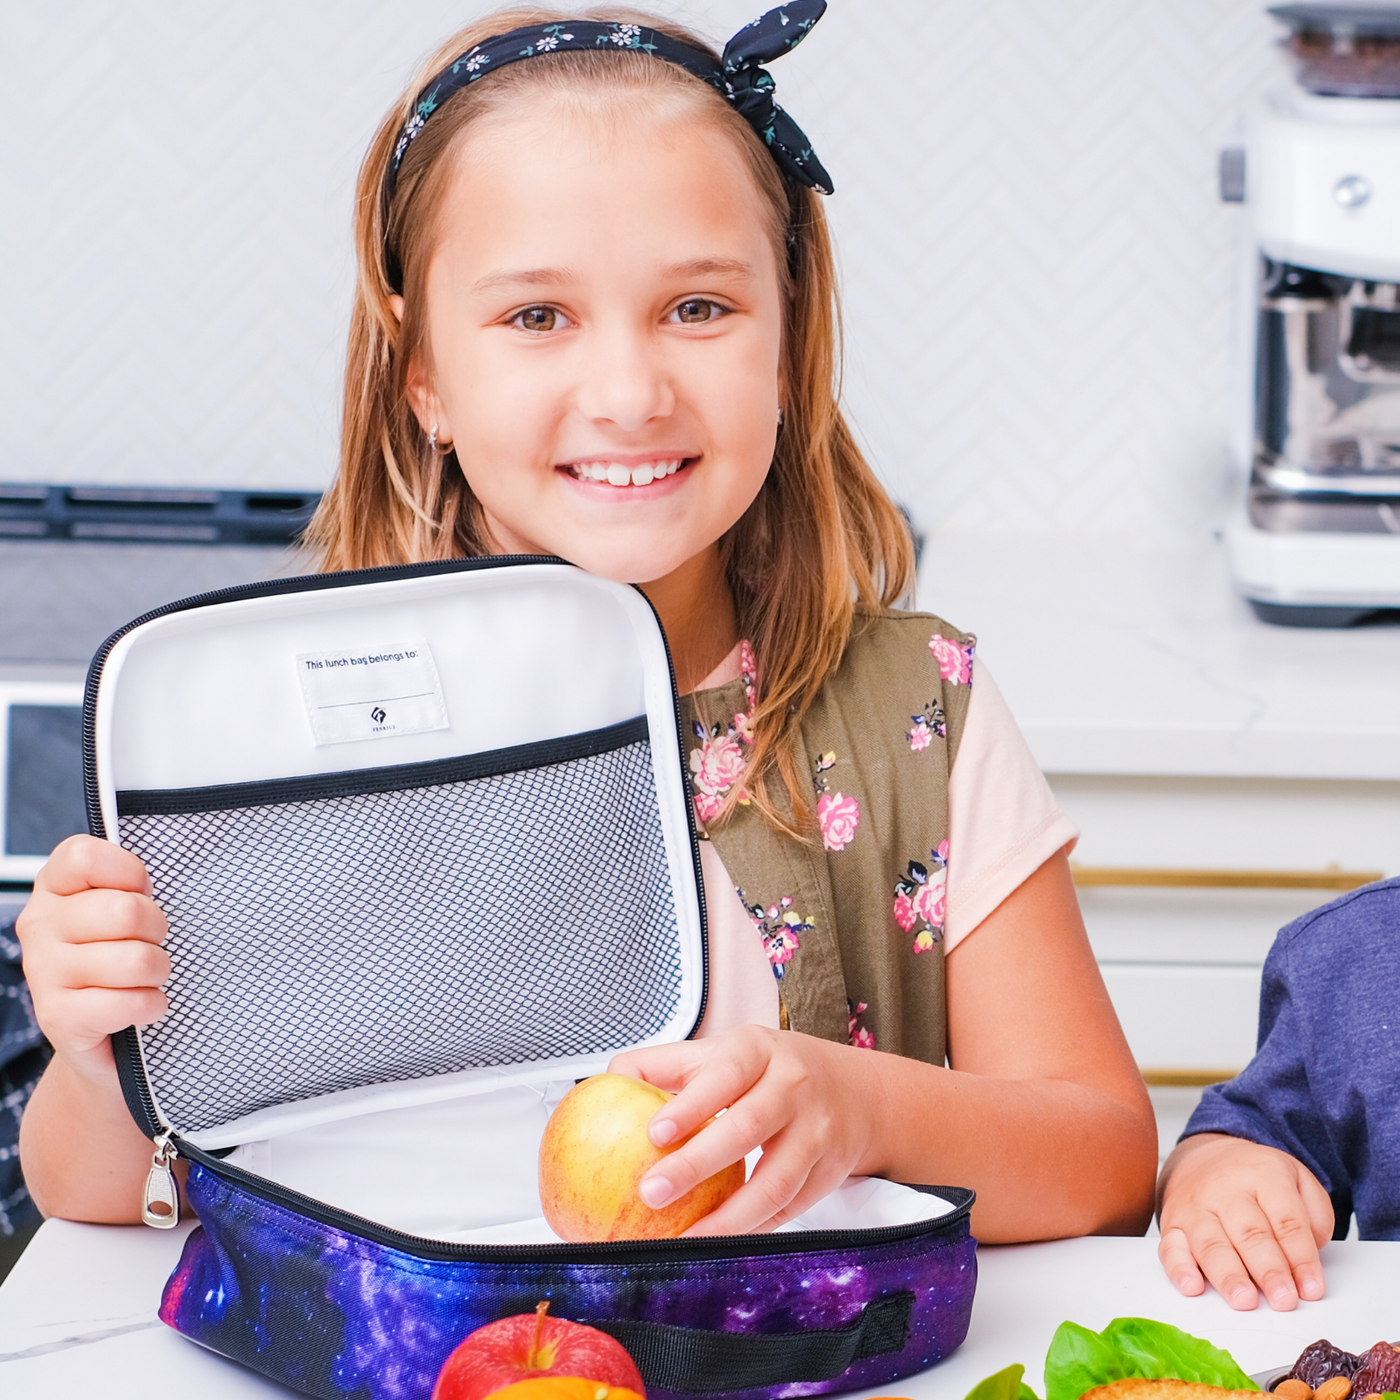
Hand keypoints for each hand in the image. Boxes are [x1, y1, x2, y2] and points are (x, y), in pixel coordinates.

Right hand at [16, 835, 168, 1083]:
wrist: (103, 1035)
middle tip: (151, 943)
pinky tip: (141, 1006)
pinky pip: (130, 1002)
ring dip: (158, 971)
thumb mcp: (123, 910)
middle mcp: (40, 925)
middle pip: (124, 911)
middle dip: (156, 930)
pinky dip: (151, 1006)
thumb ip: (131, 885)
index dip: (128, 872)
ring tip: (147, 977)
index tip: (141, 891)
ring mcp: (43, 972)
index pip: (83, 856)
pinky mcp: (58, 1017)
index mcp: (54, 887)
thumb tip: (149, 884)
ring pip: (135, 960)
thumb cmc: (122, 957)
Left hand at [608, 1026, 884, 1235]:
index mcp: (759, 1050)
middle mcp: (793, 1086)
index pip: (724, 1075)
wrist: (856, 1093)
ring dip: (728, 1216)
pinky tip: (718, 1242)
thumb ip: (667, 1064)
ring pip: (774, 1181)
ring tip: (685, 1236)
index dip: (690, 1105)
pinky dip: (752, 1230)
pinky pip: (788, 1209)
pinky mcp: (828, 1174)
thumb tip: (607, 1080)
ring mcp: (816, 1132)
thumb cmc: (772, 1070)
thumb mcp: (726, 1051)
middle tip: (652, 1193)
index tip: (652, 1134)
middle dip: (698, 1164)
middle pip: (747, 1128)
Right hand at [1157, 1132, 1333, 1310]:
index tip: (1311, 1289)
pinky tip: (1192, 1286)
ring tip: (1245, 1300)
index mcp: (1263, 1175)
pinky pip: (1171, 1247)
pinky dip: (1179, 1268)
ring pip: (1211, 1243)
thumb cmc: (1257, 1179)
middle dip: (1268, 1271)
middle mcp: (1225, 1189)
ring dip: (1228, 1275)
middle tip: (1283, 1300)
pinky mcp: (1173, 1223)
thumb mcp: (1297, 1179)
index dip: (1301, 1257)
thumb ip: (1316, 1215)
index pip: (1286, 1220)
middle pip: (1249, 1233)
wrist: (1206, 1158)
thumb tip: (1308, 1258)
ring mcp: (1195, 1206)